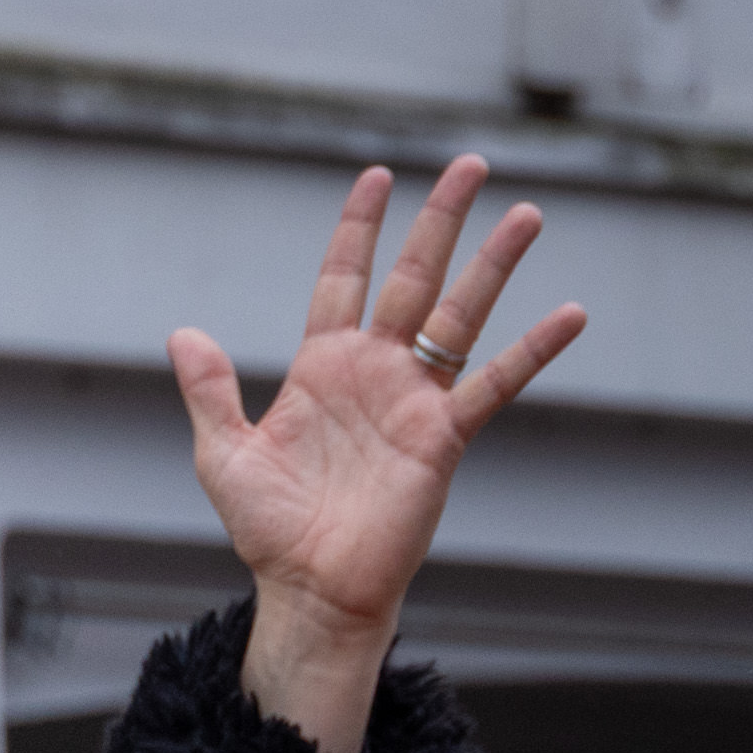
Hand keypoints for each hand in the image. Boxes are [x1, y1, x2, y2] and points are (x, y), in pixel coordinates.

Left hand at [169, 158, 585, 752]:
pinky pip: (495, 384)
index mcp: (321, 368)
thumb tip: (182, 333)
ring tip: (525, 213)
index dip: (359, 231)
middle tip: (470, 163)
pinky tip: (570, 313)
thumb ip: (209, 392)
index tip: (378, 176)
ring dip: (493, 265)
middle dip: (440, 222)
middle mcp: (374, 373)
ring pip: (459, 315)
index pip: (343, 281)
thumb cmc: (268, 528)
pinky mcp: (443, 436)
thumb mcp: (224, 454)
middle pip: (412, 279)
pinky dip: (533, 350)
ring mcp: (413, 400)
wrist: (309, 589)